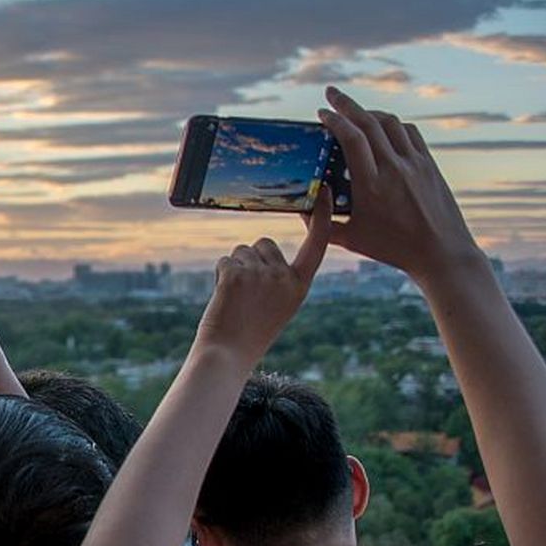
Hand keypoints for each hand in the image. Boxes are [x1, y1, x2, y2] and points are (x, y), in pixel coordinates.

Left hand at [193, 202, 328, 363]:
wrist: (228, 354)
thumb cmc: (250, 333)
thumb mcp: (278, 305)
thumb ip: (278, 278)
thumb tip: (261, 249)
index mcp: (300, 285)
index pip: (316, 244)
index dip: (322, 216)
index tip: (324, 190)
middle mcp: (284, 277)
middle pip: (264, 244)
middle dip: (252, 260)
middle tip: (246, 294)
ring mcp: (261, 275)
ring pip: (242, 251)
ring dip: (235, 269)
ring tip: (236, 299)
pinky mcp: (237, 275)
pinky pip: (225, 261)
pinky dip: (221, 276)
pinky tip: (224, 298)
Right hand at [317, 86, 482, 282]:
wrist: (441, 252)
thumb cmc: (392, 248)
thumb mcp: (351, 239)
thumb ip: (323, 223)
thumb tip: (302, 206)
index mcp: (371, 185)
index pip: (351, 138)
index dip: (334, 120)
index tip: (321, 113)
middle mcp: (394, 168)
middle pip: (369, 121)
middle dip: (347, 103)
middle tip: (331, 93)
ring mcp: (414, 163)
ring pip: (390, 122)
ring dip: (370, 112)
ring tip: (355, 112)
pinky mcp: (429, 165)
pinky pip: (408, 133)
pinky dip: (392, 124)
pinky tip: (383, 128)